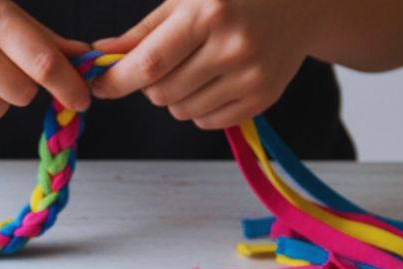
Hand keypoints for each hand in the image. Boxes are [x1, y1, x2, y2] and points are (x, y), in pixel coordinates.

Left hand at [92, 0, 308, 128]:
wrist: (303, 2)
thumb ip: (144, 31)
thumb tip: (99, 55)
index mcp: (210, 12)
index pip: (149, 63)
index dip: (117, 80)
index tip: (98, 87)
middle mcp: (234, 46)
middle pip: (161, 93)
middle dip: (149, 85)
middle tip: (162, 64)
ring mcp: (251, 75)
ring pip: (181, 112)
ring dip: (174, 97)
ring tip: (195, 67)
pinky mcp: (263, 98)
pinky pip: (206, 122)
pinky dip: (199, 108)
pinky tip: (215, 79)